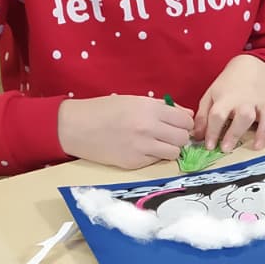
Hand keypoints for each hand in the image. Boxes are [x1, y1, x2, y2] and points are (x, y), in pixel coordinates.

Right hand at [57, 95, 192, 168]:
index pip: (184, 120)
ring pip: (174, 153)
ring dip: (170, 149)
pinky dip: (154, 156)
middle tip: (169, 136)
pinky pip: (156, 161)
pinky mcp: (134, 163)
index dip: (184, 123)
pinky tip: (142, 149)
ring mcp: (142, 147)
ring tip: (158, 144)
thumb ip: (162, 107)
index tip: (178, 125)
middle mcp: (148, 128)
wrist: (77, 127)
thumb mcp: (134, 100)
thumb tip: (187, 114)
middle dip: (179, 137)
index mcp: (149, 108)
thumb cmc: (104, 110)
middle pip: (182, 138)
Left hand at [195, 55, 264, 151]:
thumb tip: (196, 136)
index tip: (209, 145)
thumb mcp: (211, 96)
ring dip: (262, 131)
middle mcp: (246, 100)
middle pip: (242, 115)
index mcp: (227, 98)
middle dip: (235, 132)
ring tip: (256, 147)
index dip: (212, 130)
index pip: (218, 114)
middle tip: (227, 148)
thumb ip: (204, 116)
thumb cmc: (228, 86)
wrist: (251, 67)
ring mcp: (264, 102)